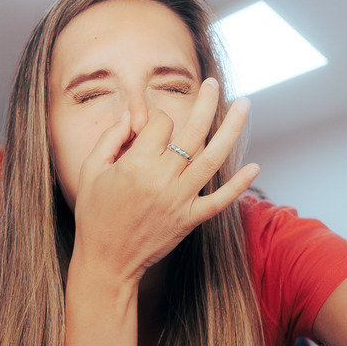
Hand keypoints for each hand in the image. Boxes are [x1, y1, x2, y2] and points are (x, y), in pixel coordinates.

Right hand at [71, 77, 259, 280]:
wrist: (106, 261)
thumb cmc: (95, 214)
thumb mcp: (90, 170)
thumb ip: (110, 138)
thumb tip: (132, 114)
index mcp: (136, 164)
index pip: (160, 124)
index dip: (155, 119)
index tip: (148, 127)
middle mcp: (162, 179)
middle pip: (193, 131)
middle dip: (207, 102)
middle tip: (216, 83)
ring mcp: (180, 200)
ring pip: (213, 159)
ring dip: (232, 130)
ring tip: (245, 105)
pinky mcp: (190, 220)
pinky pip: (219, 200)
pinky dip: (239, 185)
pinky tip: (256, 166)